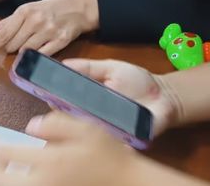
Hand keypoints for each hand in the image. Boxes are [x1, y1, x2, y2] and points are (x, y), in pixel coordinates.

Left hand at [0, 0, 98, 62]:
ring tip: (29, 44)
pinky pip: (42, 56)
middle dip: (9, 49)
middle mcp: (35, 21)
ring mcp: (49, 31)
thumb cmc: (50, 8)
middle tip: (13, 46)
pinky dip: (36, 57)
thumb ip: (8, 23)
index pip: (3, 34)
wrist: (78, 8)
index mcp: (25, 11)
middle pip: (13, 45)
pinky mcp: (60, 41)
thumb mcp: (28, 10)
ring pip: (26, 51)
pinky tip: (37, 52)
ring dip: (22, 53)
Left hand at [0, 111, 141, 185]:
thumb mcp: (85, 128)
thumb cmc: (108, 154)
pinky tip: (26, 176)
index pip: (10, 154)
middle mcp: (46, 182)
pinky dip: (21, 184)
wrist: (126, 181)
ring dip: (5, 180)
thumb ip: (56, 123)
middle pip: (3, 181)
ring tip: (8, 166)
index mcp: (51, 161)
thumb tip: (31, 126)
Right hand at [62, 58, 178, 136]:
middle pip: (71, 119)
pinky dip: (103, 140)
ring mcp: (107, 131)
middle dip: (62, 113)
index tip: (43, 91)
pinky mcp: (122, 142)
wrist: (166, 97)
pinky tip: (99, 128)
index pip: (64, 101)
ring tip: (77, 113)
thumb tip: (63, 63)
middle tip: (57, 103)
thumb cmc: (137, 82)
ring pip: (86, 132)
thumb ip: (89, 67)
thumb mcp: (112, 67)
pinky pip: (108, 145)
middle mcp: (93, 117)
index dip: (53, 97)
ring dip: (80, 125)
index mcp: (88, 98)